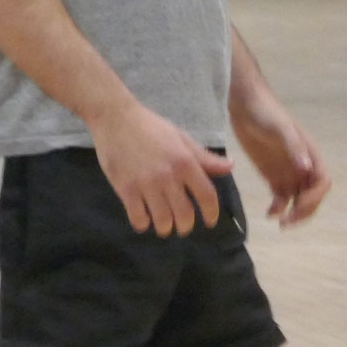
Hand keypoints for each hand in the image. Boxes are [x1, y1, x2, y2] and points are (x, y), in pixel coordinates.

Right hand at [95, 101, 235, 235]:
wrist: (116, 118)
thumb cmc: (151, 127)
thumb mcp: (182, 138)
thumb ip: (205, 158)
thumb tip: (231, 167)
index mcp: (185, 162)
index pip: (207, 196)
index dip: (212, 213)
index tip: (210, 222)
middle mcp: (169, 176)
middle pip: (185, 215)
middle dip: (185, 227)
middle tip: (182, 226)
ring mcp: (146, 184)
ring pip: (162, 221)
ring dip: (164, 228)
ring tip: (163, 225)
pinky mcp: (126, 189)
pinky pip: (138, 219)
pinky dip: (143, 224)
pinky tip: (143, 218)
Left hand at [231, 91, 330, 226]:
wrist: (246, 105)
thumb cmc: (266, 112)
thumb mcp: (281, 127)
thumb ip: (294, 147)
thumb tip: (306, 169)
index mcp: (311, 154)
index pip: (322, 183)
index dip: (315, 198)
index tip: (298, 205)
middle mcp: (303, 165)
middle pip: (313, 196)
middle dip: (304, 211)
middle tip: (287, 222)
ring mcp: (288, 171)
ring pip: (298, 200)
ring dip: (293, 213)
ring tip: (280, 222)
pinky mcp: (273, 175)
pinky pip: (281, 198)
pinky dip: (278, 209)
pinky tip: (269, 214)